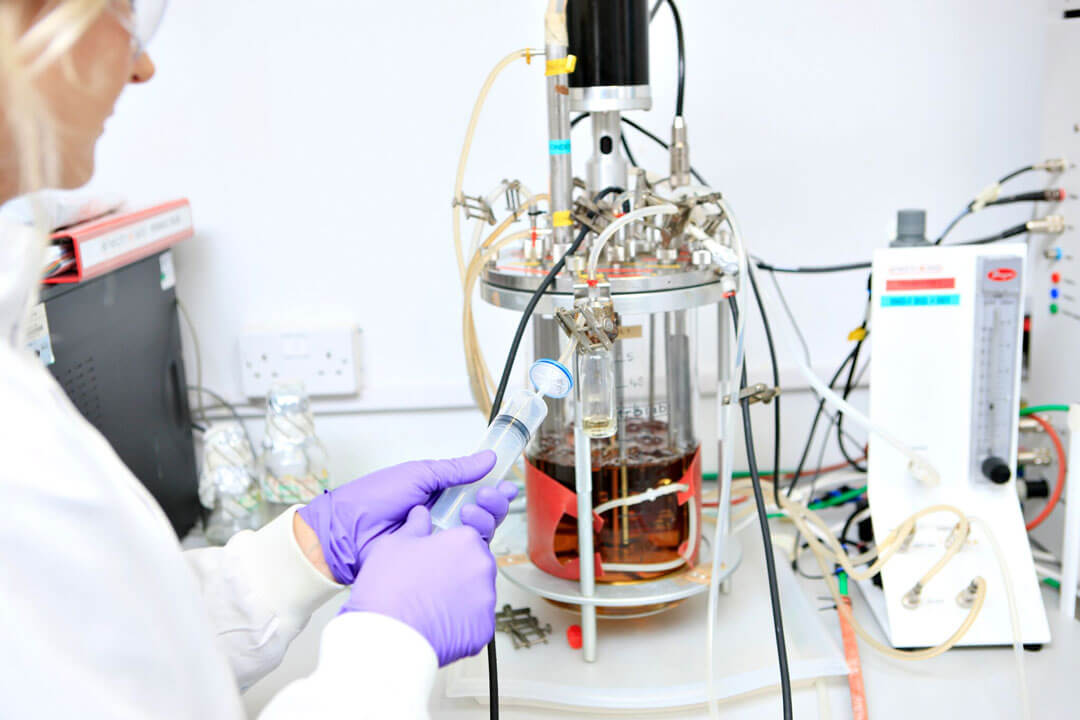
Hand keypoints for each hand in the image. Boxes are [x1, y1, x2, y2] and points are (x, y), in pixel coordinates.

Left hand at [296, 451, 516, 583]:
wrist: (346, 532)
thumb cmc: (372, 499)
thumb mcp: (418, 474)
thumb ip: (456, 469)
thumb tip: (488, 458)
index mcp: (438, 493)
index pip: (475, 491)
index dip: (494, 489)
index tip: (506, 485)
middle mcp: (442, 517)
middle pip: (483, 514)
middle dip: (493, 504)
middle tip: (489, 497)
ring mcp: (440, 540)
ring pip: (478, 534)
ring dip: (483, 519)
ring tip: (471, 513)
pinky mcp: (437, 562)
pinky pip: (463, 553)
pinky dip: (470, 541)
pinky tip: (464, 530)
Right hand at [341, 505, 496, 666]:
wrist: (386, 638)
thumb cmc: (387, 590)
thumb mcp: (393, 544)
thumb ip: (415, 526)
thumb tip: (421, 515)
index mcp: (465, 541)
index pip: (467, 538)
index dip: (448, 550)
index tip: (435, 559)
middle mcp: (482, 567)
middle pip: (475, 566)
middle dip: (457, 573)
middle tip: (429, 584)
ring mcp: (486, 600)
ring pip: (477, 594)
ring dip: (460, 598)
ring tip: (430, 606)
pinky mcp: (484, 629)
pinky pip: (476, 622)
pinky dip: (461, 624)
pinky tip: (437, 624)